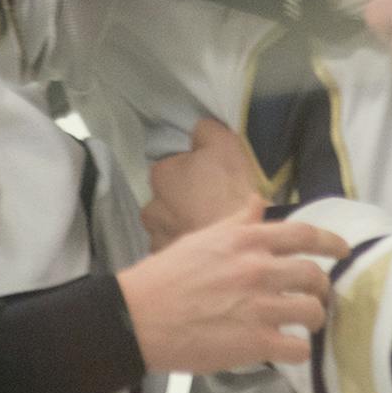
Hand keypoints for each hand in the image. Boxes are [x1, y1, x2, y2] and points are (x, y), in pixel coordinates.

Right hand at [119, 194, 348, 372]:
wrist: (138, 317)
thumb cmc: (166, 276)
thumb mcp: (202, 238)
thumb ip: (237, 222)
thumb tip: (259, 202)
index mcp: (246, 241)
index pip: (303, 234)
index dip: (330, 241)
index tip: (342, 249)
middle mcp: (258, 270)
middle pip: (314, 276)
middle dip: (320, 288)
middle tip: (315, 297)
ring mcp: (259, 308)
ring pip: (313, 312)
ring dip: (313, 318)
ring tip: (304, 324)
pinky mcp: (255, 344)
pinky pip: (298, 348)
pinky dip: (299, 350)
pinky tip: (288, 348)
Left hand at [143, 120, 259, 250]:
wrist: (239, 245)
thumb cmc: (230, 192)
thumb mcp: (224, 144)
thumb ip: (204, 131)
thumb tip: (198, 130)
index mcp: (162, 175)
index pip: (171, 168)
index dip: (192, 172)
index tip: (210, 181)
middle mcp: (153, 207)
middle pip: (167, 200)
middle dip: (183, 203)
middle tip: (212, 205)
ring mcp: (159, 239)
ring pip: (170, 228)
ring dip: (185, 226)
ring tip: (212, 228)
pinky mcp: (170, 263)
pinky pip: (177, 252)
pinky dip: (188, 249)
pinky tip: (208, 247)